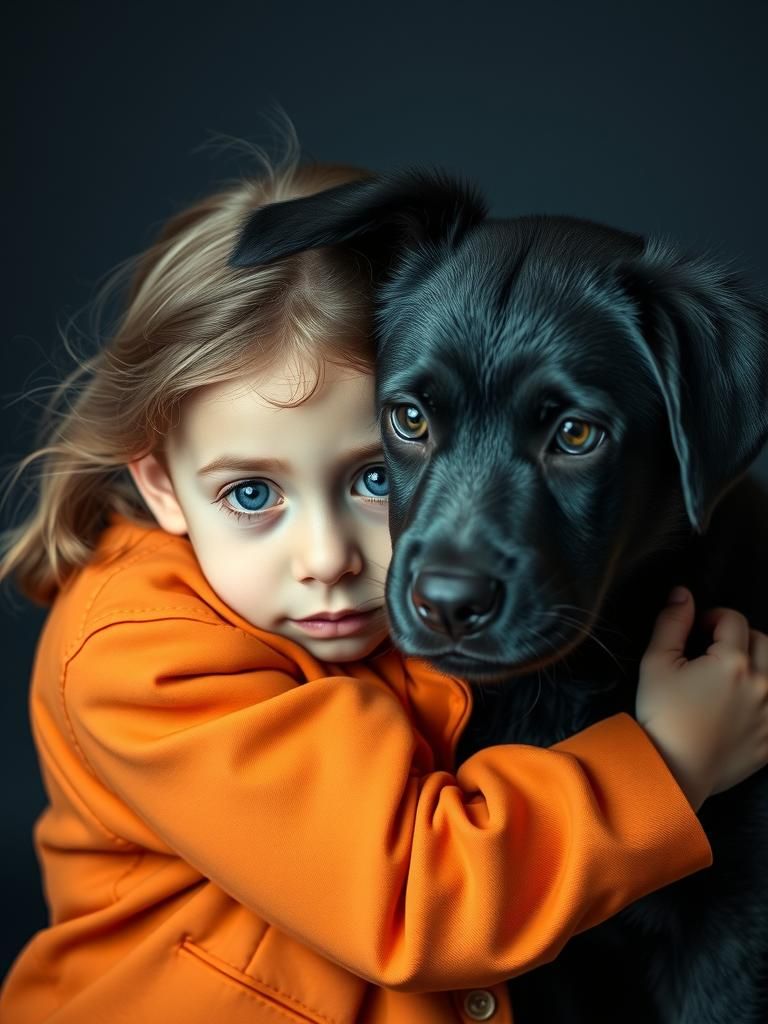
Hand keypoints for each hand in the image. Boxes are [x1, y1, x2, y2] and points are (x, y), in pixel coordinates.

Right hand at [635, 587, 767, 809]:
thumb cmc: (661, 714)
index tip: (696, 632)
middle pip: (763, 641)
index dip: (711, 619)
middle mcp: (761, 684)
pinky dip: (763, 698)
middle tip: (713, 653)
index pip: (733, 620)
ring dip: (758, 664)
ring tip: (732, 676)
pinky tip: (741, 705)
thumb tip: (683, 593)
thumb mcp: (655, 663)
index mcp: (732, 662)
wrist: (671, 769)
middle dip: (739, 638)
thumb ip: (671, 623)